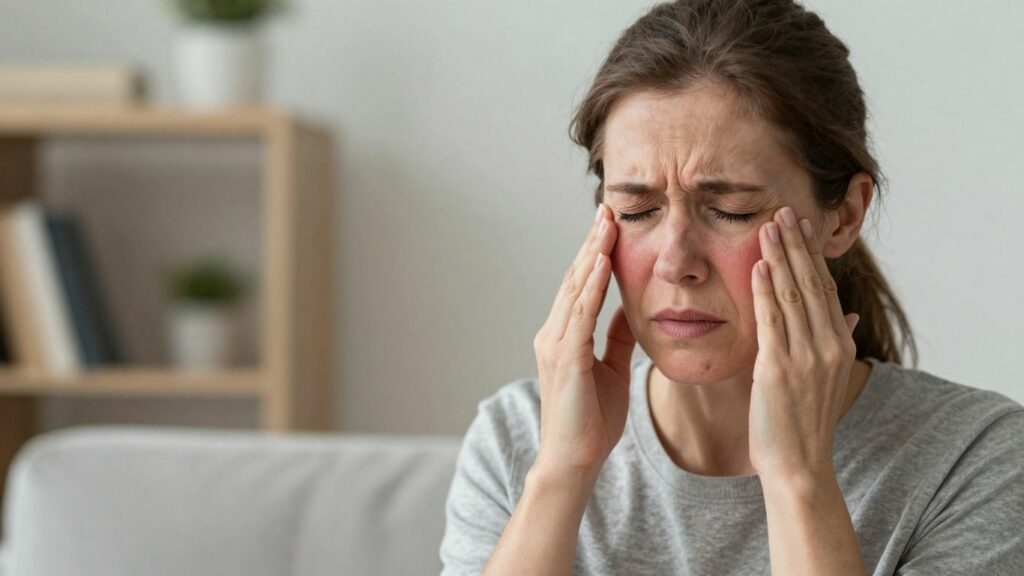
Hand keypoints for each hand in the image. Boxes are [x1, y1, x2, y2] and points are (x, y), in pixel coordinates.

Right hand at [532, 204, 636, 476]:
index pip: (581, 287)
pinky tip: (604, 262)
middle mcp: (554, 334)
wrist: (573, 460)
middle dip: (592, 244)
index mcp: (565, 337)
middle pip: (575, 279)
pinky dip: (592, 285)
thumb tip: (631, 310)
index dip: (595, 255)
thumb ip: (617, 338)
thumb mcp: (611, 370)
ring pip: (576, 288)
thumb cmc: (591, 422)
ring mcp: (556, 344)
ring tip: (606, 224)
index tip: (610, 226)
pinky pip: (580, 313)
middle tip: (607, 209)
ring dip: (592, 254)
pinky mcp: (566, 357)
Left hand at [749, 206, 859, 481]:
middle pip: (810, 283)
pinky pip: (772, 321)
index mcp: (839, 344)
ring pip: (792, 296)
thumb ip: (837, 342)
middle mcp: (827, 345)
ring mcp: (805, 356)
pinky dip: (766, 291)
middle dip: (795, 245)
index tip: (800, 224)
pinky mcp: (779, 369)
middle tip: (782, 211)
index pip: (824, 287)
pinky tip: (759, 266)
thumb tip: (850, 314)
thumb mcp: (828, 378)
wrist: (799, 464)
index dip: (810, 254)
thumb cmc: (805, 421)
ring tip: (768, 226)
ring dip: (780, 257)